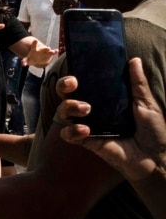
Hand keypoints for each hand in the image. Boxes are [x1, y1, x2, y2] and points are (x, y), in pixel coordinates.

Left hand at [21, 38, 57, 67]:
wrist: (37, 58)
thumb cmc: (31, 58)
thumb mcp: (27, 60)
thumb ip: (24, 61)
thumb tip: (23, 64)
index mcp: (34, 50)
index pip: (34, 46)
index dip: (34, 43)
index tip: (35, 40)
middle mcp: (40, 50)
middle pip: (43, 48)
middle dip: (45, 48)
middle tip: (48, 48)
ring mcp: (45, 52)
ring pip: (48, 51)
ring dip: (51, 51)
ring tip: (52, 51)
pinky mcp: (49, 54)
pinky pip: (53, 52)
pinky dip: (55, 51)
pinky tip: (57, 51)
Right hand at [58, 58, 165, 181]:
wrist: (155, 158)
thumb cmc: (154, 131)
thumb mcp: (146, 103)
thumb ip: (137, 83)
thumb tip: (133, 59)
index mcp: (106, 100)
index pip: (84, 85)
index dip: (75, 77)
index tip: (77, 73)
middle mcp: (93, 111)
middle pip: (67, 96)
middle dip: (63, 87)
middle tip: (73, 85)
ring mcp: (88, 126)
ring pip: (63, 113)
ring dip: (70, 107)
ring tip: (86, 109)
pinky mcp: (86, 141)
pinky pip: (68, 135)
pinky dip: (72, 131)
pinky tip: (85, 130)